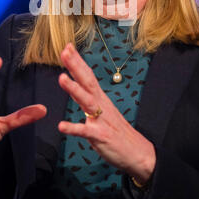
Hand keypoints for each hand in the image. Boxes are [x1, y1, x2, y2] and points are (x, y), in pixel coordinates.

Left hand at [58, 43, 155, 184]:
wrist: (137, 152)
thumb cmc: (116, 131)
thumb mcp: (102, 111)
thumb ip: (87, 99)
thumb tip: (74, 86)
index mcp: (100, 98)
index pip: (88, 75)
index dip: (78, 61)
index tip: (67, 47)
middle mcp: (101, 105)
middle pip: (87, 81)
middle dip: (75, 66)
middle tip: (64, 52)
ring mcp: (101, 119)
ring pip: (86, 101)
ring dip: (74, 89)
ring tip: (61, 78)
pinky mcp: (101, 136)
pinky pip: (85, 131)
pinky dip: (74, 128)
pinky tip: (61, 126)